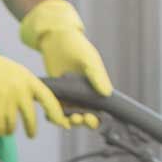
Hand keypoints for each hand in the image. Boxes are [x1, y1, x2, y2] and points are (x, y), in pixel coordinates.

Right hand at [0, 9, 62, 137]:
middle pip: (31, 118)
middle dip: (31, 130)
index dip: (56, 113)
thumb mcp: (10, 70)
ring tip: (4, 129)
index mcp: (27, 79)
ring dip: (8, 129)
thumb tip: (26, 99)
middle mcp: (21, 91)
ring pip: (13, 126)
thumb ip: (21, 83)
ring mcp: (8, 101)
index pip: (48, 98)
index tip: (61, 122)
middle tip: (31, 135)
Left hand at [20, 0, 112, 127]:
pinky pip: (55, 112)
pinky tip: (53, 115)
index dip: (98, 119)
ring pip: (71, 118)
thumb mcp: (90, 60)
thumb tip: (108, 93)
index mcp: (96, 89)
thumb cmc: (77, 47)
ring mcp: (69, 98)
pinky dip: (54, 116)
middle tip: (80, 118)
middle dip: (84, 122)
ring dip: (70, 122)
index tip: (92, 118)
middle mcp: (84, 96)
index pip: (101, 110)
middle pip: (86, 118)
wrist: (56, 39)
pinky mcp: (55, 96)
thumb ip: (98, 76)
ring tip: (69, 118)